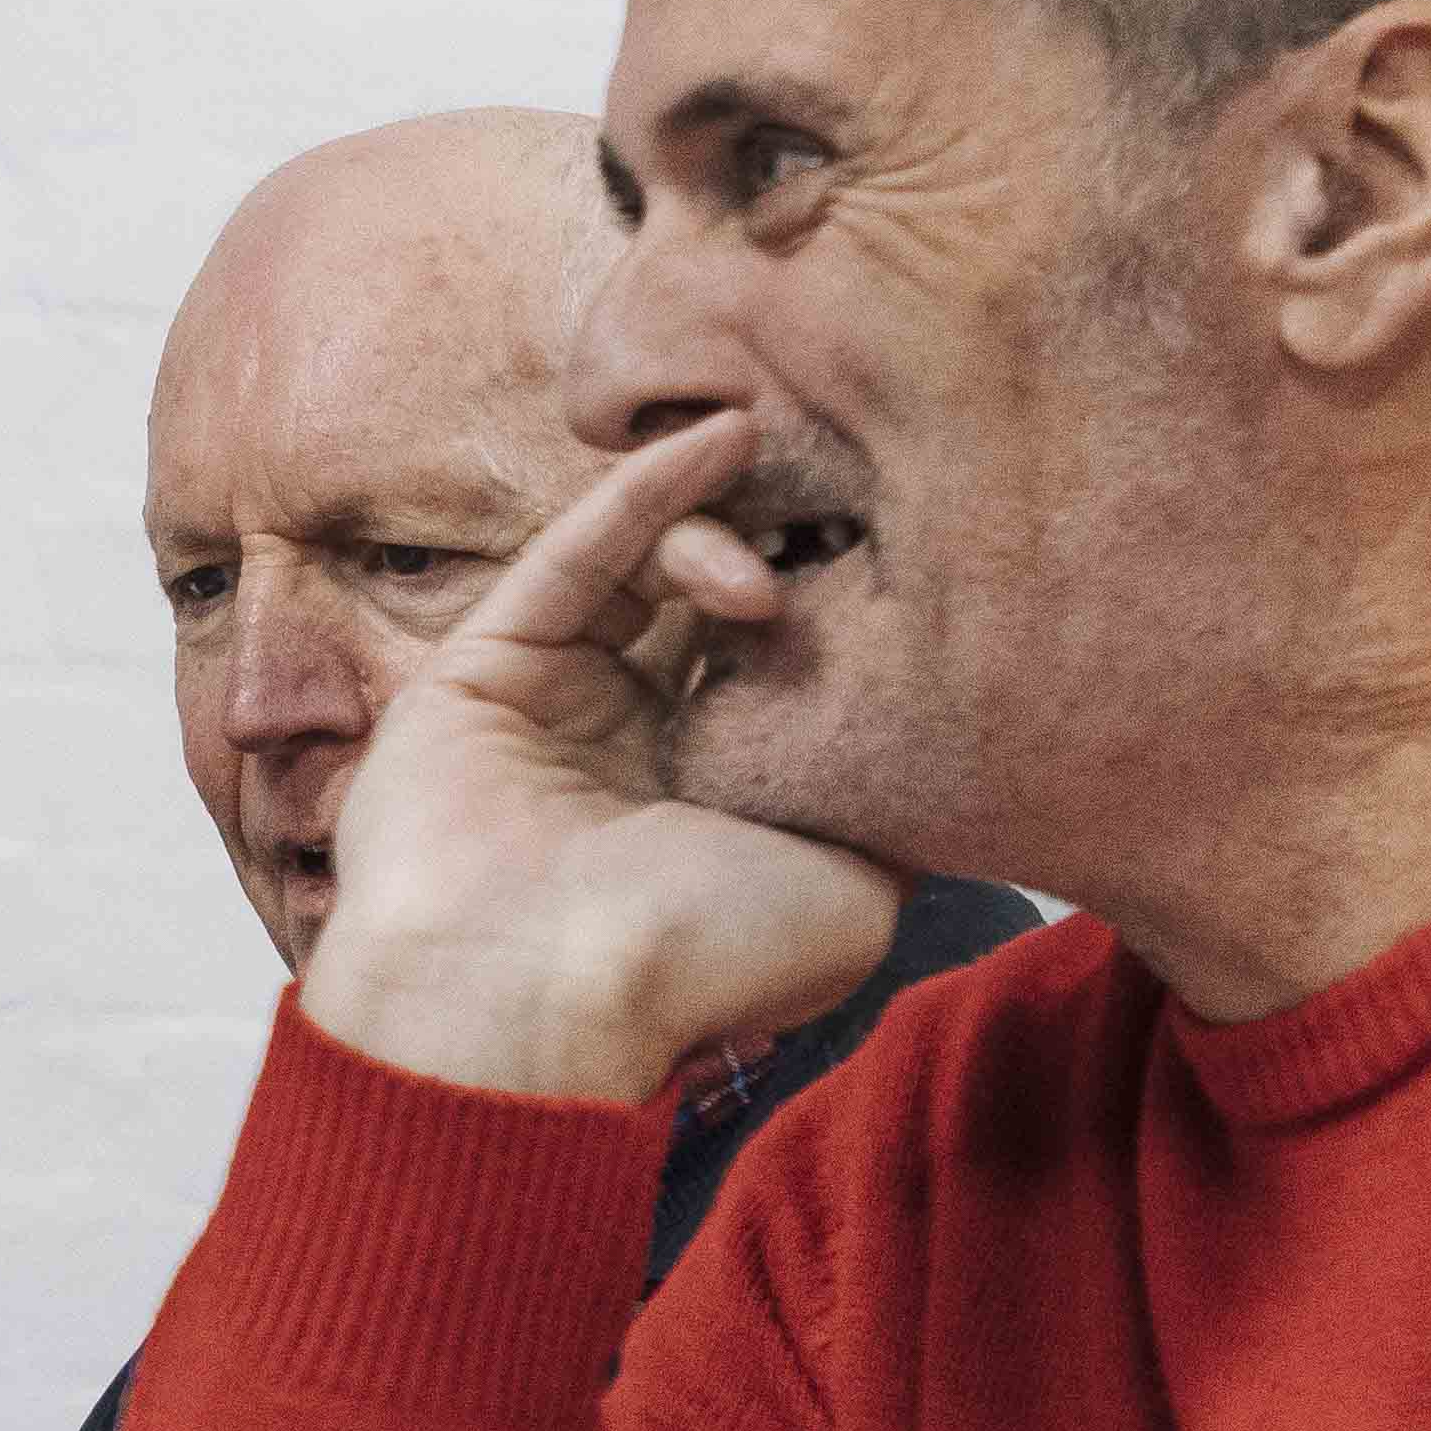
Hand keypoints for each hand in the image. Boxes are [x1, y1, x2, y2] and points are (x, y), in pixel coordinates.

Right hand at [291, 415, 909, 1106]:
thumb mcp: (854, 895)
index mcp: (712, 805)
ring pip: (646, 569)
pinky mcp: (485, 665)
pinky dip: (645, 490)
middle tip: (848, 505)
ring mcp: (553, 702)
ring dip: (724, 527)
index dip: (841, 606)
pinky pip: (575, 554)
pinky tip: (721, 438)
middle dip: (783, 544)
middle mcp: (632, 747)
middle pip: (711, 607)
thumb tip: (945, 729)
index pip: (779, 670)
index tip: (916, 559)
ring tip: (774, 551)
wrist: (536, 992)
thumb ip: (890, 803)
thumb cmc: (696, 962)